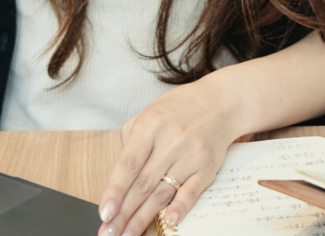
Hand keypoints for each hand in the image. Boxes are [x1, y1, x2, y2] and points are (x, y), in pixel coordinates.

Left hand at [96, 77, 240, 235]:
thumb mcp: (148, 113)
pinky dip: (179, 208)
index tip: (104, 212)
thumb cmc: (180, 109)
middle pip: (143, 184)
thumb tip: (120, 177)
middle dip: (123, 213)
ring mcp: (191, 155)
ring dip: (143, 218)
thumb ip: (130, 142)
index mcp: (151, 125)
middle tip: (109, 232)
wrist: (220, 103)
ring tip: (127, 234)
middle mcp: (172, 140)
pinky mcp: (207, 167)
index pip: (128, 164)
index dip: (115, 191)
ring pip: (163, 193)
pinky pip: (192, 192)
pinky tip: (168, 221)